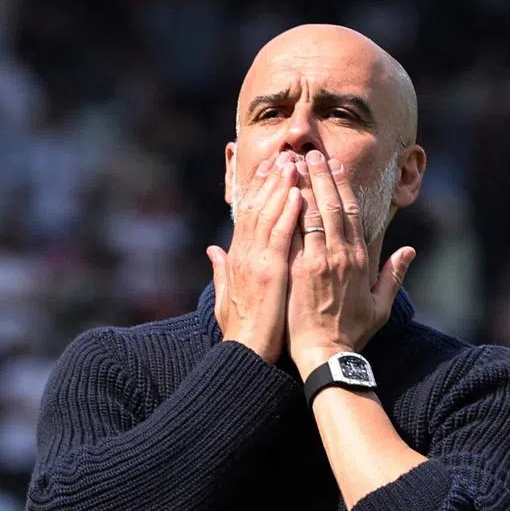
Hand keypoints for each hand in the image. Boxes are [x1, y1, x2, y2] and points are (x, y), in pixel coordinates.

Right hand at [207, 153, 302, 362]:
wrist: (246, 354)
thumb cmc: (242, 331)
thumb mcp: (226, 297)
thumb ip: (220, 270)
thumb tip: (211, 250)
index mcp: (238, 258)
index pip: (248, 215)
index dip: (259, 190)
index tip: (270, 170)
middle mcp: (245, 254)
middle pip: (257, 208)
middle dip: (271, 180)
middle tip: (285, 156)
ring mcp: (256, 261)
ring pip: (269, 215)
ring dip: (281, 187)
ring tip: (294, 164)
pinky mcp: (270, 272)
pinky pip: (281, 236)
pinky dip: (288, 213)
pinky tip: (298, 193)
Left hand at [286, 150, 415, 378]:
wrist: (327, 355)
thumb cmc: (353, 334)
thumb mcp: (381, 305)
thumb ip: (394, 275)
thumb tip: (410, 250)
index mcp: (359, 259)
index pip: (352, 212)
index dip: (343, 186)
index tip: (334, 166)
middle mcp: (340, 254)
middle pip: (331, 204)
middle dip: (321, 176)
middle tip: (310, 153)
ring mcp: (317, 261)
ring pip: (311, 213)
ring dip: (302, 185)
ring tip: (293, 163)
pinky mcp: (297, 269)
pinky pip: (292, 232)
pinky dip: (287, 210)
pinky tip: (280, 192)